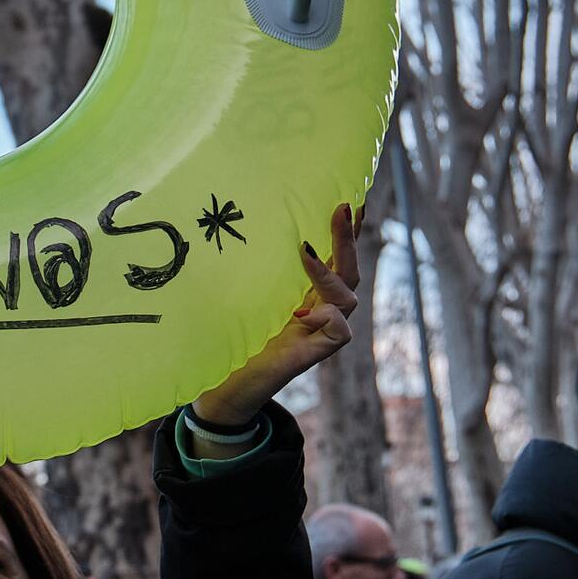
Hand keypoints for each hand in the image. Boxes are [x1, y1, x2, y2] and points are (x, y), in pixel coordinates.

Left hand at [190, 203, 362, 444]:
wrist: (224, 384)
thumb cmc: (229, 335)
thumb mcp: (241, 292)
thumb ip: (254, 267)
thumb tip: (241, 216)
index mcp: (307, 291)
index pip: (334, 255)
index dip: (348, 229)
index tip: (353, 194)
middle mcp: (320, 307)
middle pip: (349, 268)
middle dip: (348, 236)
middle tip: (342, 205)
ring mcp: (321, 331)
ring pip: (348, 295)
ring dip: (329, 273)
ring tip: (304, 251)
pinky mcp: (315, 353)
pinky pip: (340, 330)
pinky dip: (328, 317)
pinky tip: (303, 314)